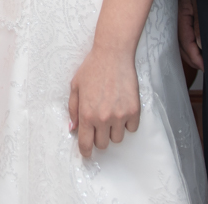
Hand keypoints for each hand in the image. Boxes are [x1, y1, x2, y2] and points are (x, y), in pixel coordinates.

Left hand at [68, 44, 140, 158]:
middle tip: (99, 123)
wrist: (113, 55)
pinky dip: (127, 123)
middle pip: (103, 144)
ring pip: (117, 139)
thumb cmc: (92, 68)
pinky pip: (132, 129)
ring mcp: (120, 115)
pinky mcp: (134, 111)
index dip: (86, 152)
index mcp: (86, 114)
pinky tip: (122, 108)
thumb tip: (73, 129)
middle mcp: (103, 118)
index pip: (86, 144)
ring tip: (111, 113)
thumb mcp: (75, 87)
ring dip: (113, 130)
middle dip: (99, 137)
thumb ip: (73, 110)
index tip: (87, 153)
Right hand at [176, 0, 202, 71]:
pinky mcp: (179, 11)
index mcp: (180, 10)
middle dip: (191, 57)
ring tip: (201, 60)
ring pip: (179, 38)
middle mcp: (174, 13)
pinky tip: (196, 47)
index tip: (205, 66)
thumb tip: (200, 47)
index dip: (195, 56)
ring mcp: (175, 12)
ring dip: (189, 50)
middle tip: (205, 67)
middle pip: (179, 42)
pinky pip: (181, 31)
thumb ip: (201, 25)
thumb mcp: (204, 3)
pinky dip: (188, 42)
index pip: (184, 40)